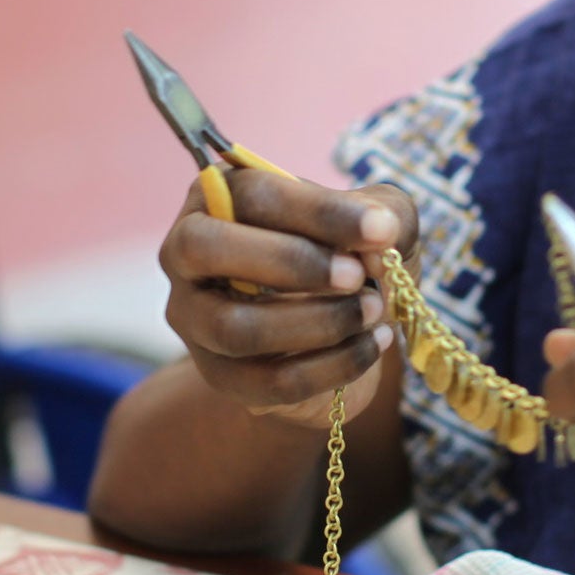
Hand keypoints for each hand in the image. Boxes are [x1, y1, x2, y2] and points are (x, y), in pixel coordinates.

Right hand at [159, 171, 417, 431]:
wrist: (347, 325)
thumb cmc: (355, 256)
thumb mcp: (382, 223)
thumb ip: (386, 217)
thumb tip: (377, 244)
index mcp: (223, 196)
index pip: (252, 194)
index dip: (319, 211)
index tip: (380, 230)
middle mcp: (187, 252)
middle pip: (204, 248)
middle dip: (291, 262)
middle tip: (358, 275)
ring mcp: (194, 318)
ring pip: (235, 327)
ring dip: (319, 321)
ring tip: (375, 310)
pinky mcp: (219, 375)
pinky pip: (269, 381)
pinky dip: (334, 365)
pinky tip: (374, 344)